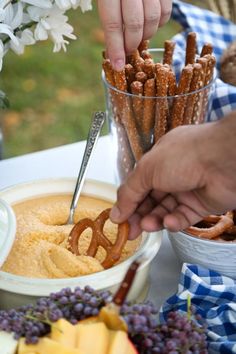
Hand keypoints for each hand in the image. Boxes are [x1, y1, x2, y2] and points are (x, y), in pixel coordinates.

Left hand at [97, 0, 171, 70]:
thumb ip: (106, 11)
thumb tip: (111, 48)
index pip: (112, 23)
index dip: (115, 47)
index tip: (117, 66)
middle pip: (134, 24)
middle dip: (131, 44)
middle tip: (127, 52)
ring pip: (153, 18)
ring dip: (146, 34)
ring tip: (137, 37)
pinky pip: (166, 11)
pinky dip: (159, 23)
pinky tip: (150, 24)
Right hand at [110, 112, 235, 238]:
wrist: (224, 160)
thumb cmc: (186, 155)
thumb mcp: (147, 170)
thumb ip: (129, 193)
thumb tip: (116, 212)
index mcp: (159, 161)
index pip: (139, 184)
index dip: (128, 201)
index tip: (119, 218)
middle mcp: (173, 174)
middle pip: (150, 200)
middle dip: (139, 215)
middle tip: (129, 231)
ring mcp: (187, 190)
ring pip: (165, 210)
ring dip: (154, 220)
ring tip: (147, 226)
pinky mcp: (201, 205)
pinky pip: (183, 217)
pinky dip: (174, 222)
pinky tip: (168, 222)